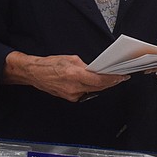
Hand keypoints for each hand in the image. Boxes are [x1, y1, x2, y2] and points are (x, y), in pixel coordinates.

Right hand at [5, 52, 127, 102]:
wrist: (35, 73)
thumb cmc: (50, 64)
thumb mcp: (71, 59)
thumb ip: (85, 66)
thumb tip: (96, 70)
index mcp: (74, 74)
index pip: (99, 80)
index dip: (112, 79)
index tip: (121, 76)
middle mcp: (73, 87)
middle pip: (99, 87)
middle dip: (111, 82)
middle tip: (120, 77)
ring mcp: (72, 95)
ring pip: (93, 91)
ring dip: (102, 85)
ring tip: (111, 79)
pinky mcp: (70, 98)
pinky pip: (85, 93)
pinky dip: (92, 88)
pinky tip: (96, 83)